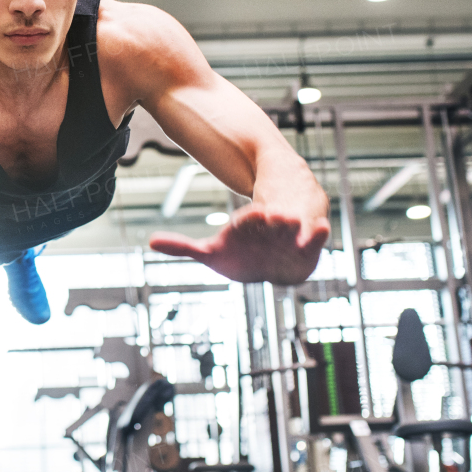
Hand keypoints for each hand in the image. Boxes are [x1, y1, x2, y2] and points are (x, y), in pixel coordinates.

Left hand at [148, 204, 328, 284]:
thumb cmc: (240, 253)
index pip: (244, 223)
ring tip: (298, 223)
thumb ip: (183, 247)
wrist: (275, 255)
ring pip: (292, 226)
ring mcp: (289, 234)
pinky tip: (321, 230)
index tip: (241, 222)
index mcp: (245, 226)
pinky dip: (317, 234)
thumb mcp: (212, 252)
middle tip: (271, 216)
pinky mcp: (307, 246)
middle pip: (269, 221)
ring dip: (294, 226)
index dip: (244, 223)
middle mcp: (268, 226)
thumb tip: (150, 242)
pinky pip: (314, 238)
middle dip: (271, 220)